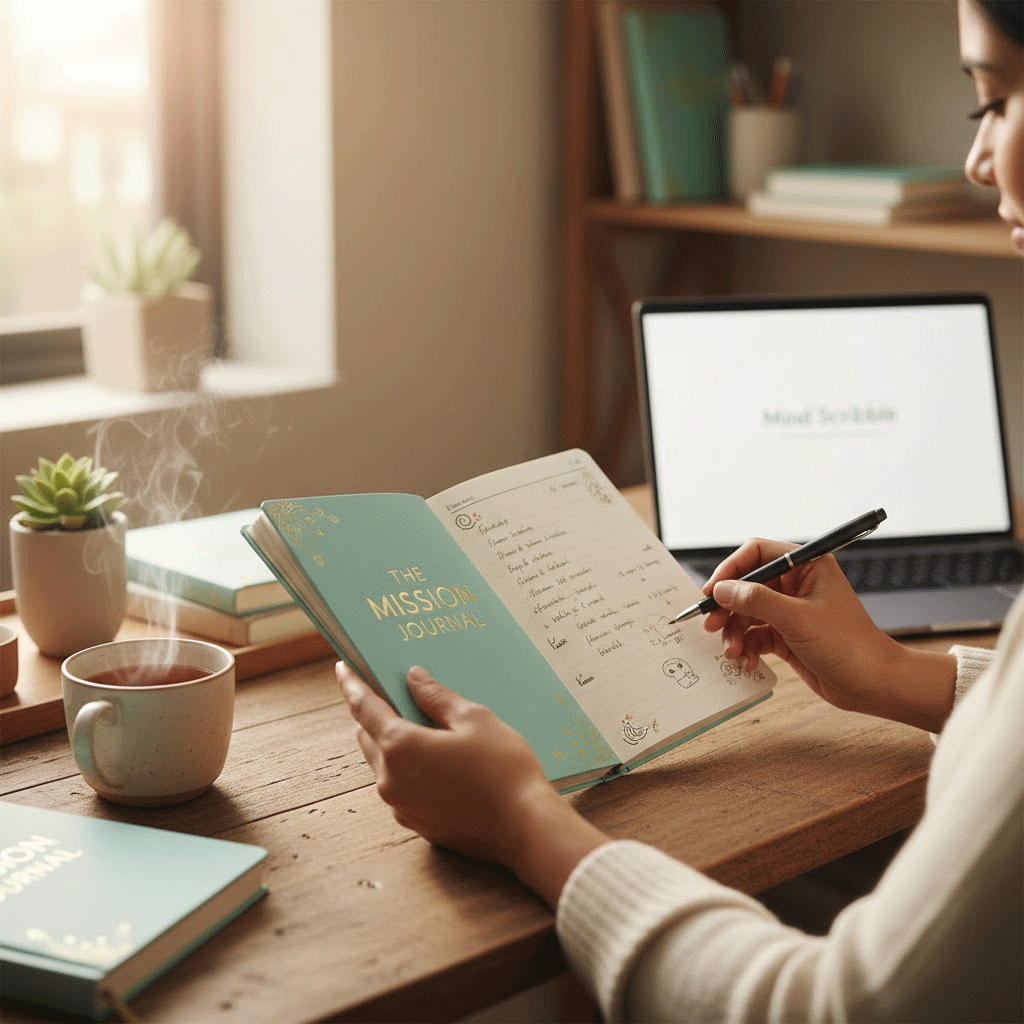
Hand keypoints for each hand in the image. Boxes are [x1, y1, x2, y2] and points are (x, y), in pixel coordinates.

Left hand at [337, 663, 607, 904]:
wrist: (524, 828)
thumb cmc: (503, 768)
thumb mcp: (474, 719)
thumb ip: (436, 697)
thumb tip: (413, 678)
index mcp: (400, 746)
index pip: (364, 708)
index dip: (352, 684)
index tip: (342, 668)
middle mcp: (390, 779)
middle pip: (368, 736)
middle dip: (373, 713)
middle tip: (387, 693)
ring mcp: (401, 806)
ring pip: (383, 764)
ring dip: (390, 743)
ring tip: (415, 725)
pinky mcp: (417, 824)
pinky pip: (401, 787)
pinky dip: (407, 768)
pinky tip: (433, 760)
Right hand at [702, 538, 955, 730]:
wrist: (873, 685)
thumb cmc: (849, 645)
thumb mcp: (797, 619)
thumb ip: (756, 600)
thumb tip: (722, 589)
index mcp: (806, 566)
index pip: (757, 553)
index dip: (730, 569)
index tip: (712, 591)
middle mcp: (796, 584)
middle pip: (746, 585)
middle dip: (727, 607)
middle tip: (711, 625)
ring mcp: (790, 611)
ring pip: (746, 613)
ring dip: (734, 631)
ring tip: (732, 651)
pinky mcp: (786, 635)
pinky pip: (754, 635)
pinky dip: (746, 647)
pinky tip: (747, 661)